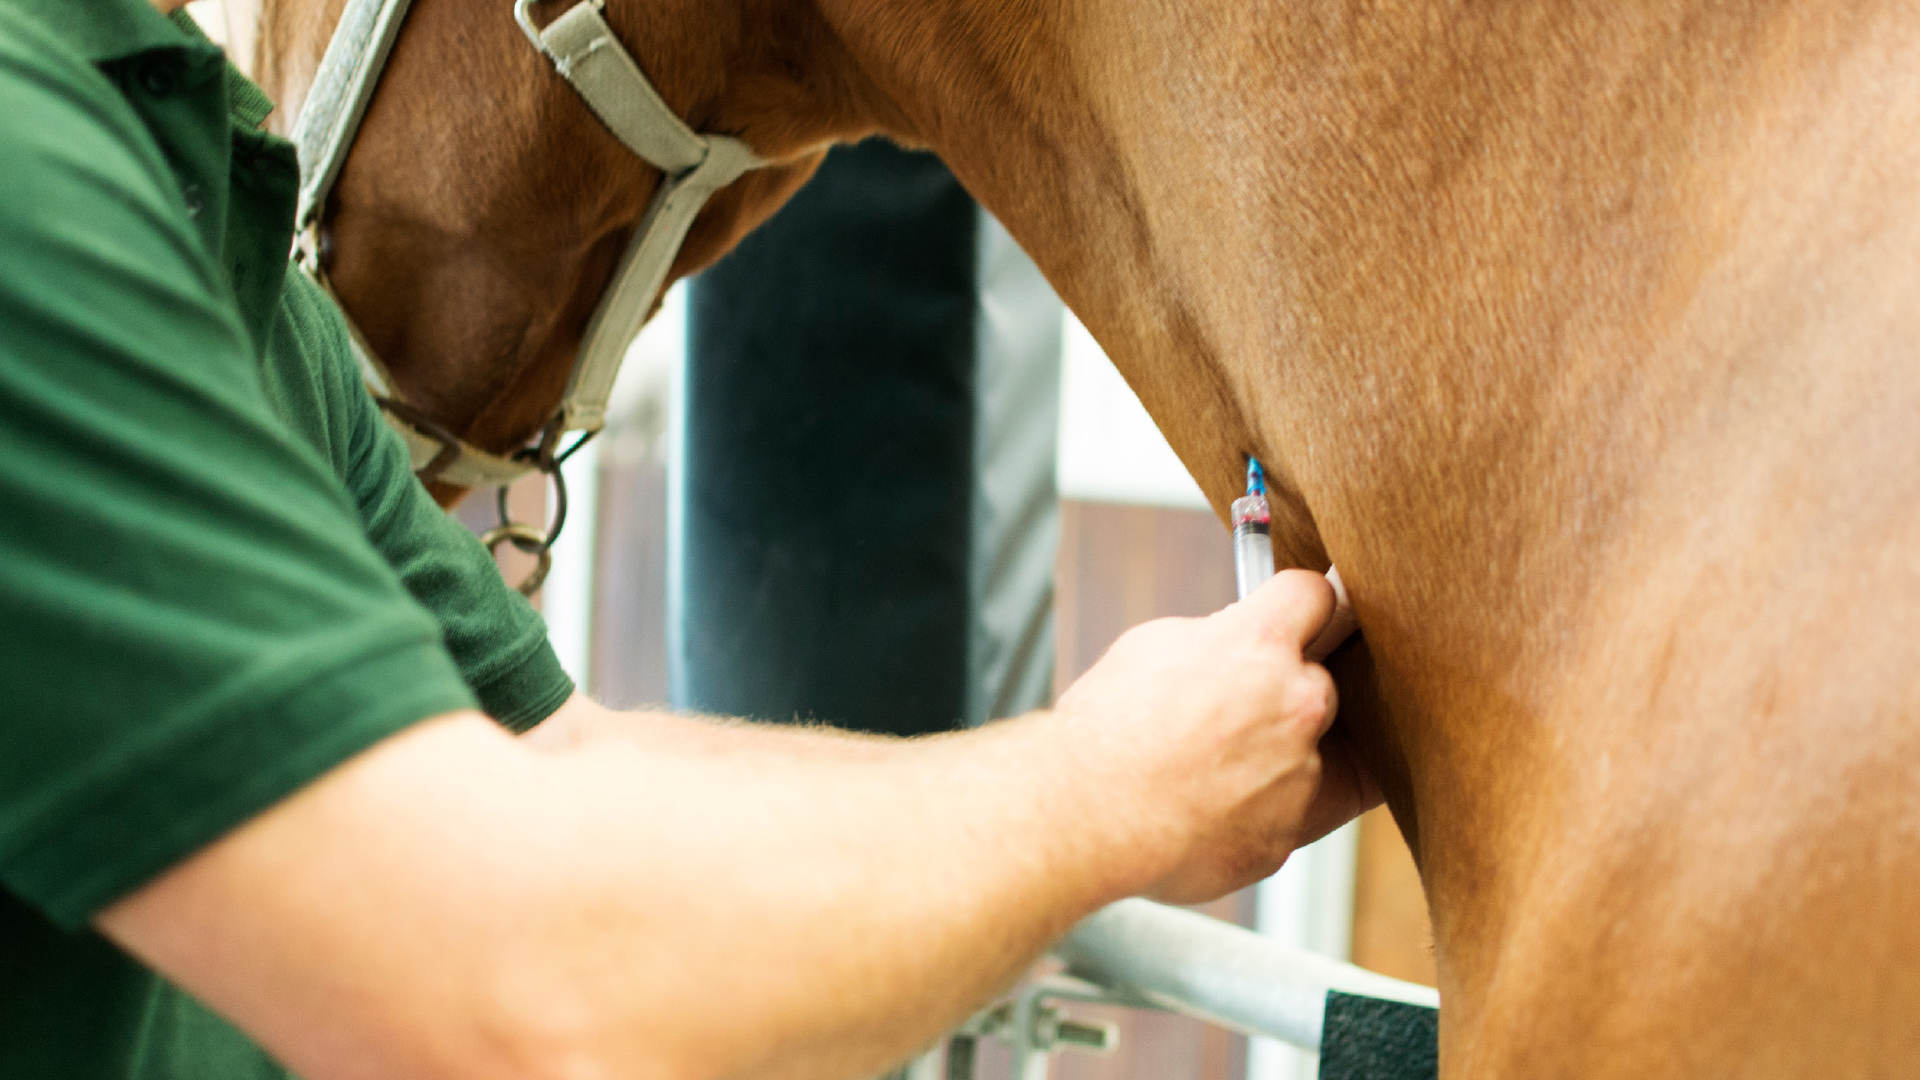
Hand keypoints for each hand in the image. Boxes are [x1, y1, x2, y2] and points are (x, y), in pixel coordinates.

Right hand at [1053, 569, 1377, 903]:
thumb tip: (1235, 639)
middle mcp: (1297, 705)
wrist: (1084, 816)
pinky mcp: (1288, 836)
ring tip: (1203, 770)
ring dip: (1270, 757)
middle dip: (1284, 691)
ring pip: (1304, 755)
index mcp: (1262, 645)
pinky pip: (1284, 813)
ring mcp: (1299, 777)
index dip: (1298, 606)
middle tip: (1227, 710)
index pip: (1315, 596)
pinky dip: (1252, 812)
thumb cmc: (1106, 730)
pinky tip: (1202, 810)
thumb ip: (1215, 638)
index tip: (1293, 618)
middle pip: (1319, 682)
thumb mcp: (1153, 646)